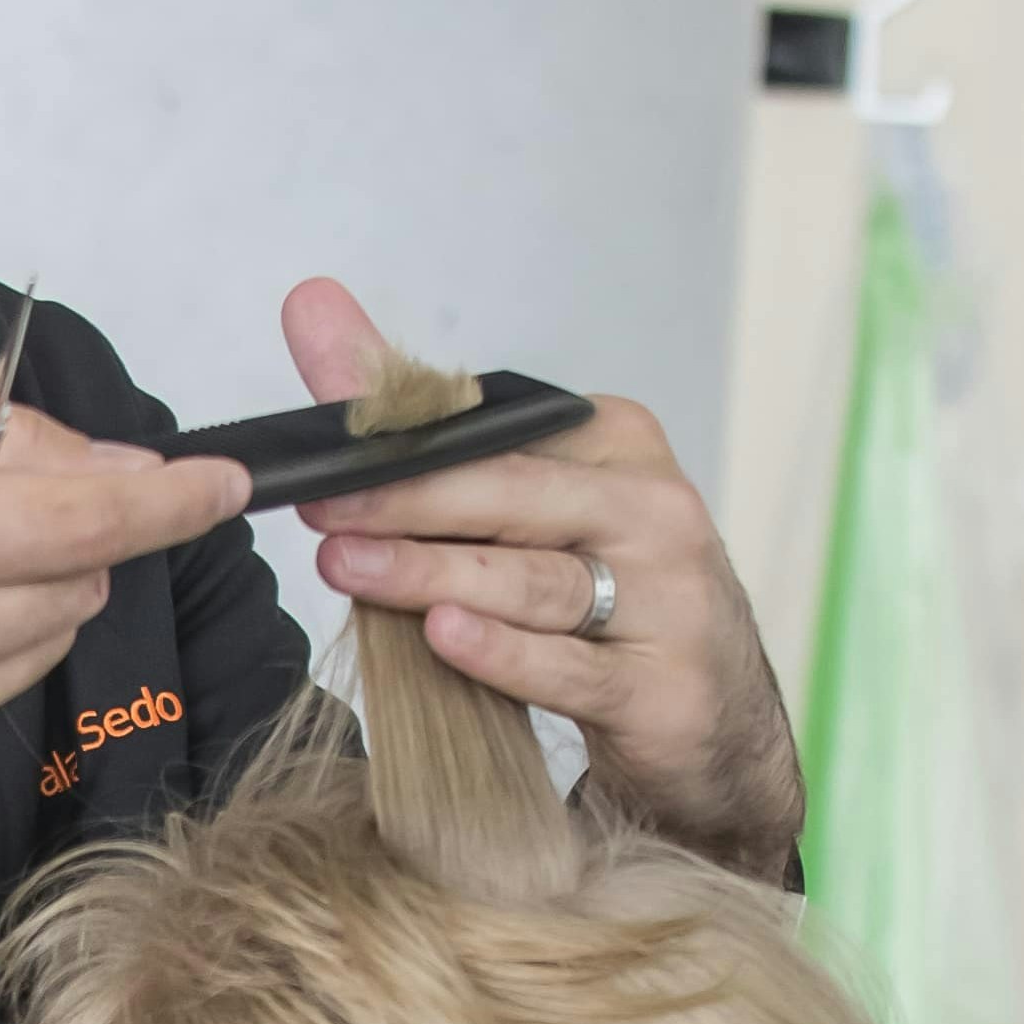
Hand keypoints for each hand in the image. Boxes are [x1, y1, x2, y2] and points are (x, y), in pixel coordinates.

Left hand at [277, 276, 801, 869]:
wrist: (712, 720)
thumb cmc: (596, 598)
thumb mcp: (517, 505)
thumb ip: (411, 419)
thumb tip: (311, 302)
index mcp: (614, 446)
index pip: (500, 436)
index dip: (407, 444)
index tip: (323, 451)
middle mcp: (653, 509)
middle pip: (516, 497)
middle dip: (410, 499)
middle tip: (323, 509)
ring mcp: (669, 600)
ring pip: (535, 581)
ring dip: (435, 573)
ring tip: (350, 567)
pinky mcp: (665, 690)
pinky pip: (570, 666)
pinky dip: (504, 654)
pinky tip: (443, 638)